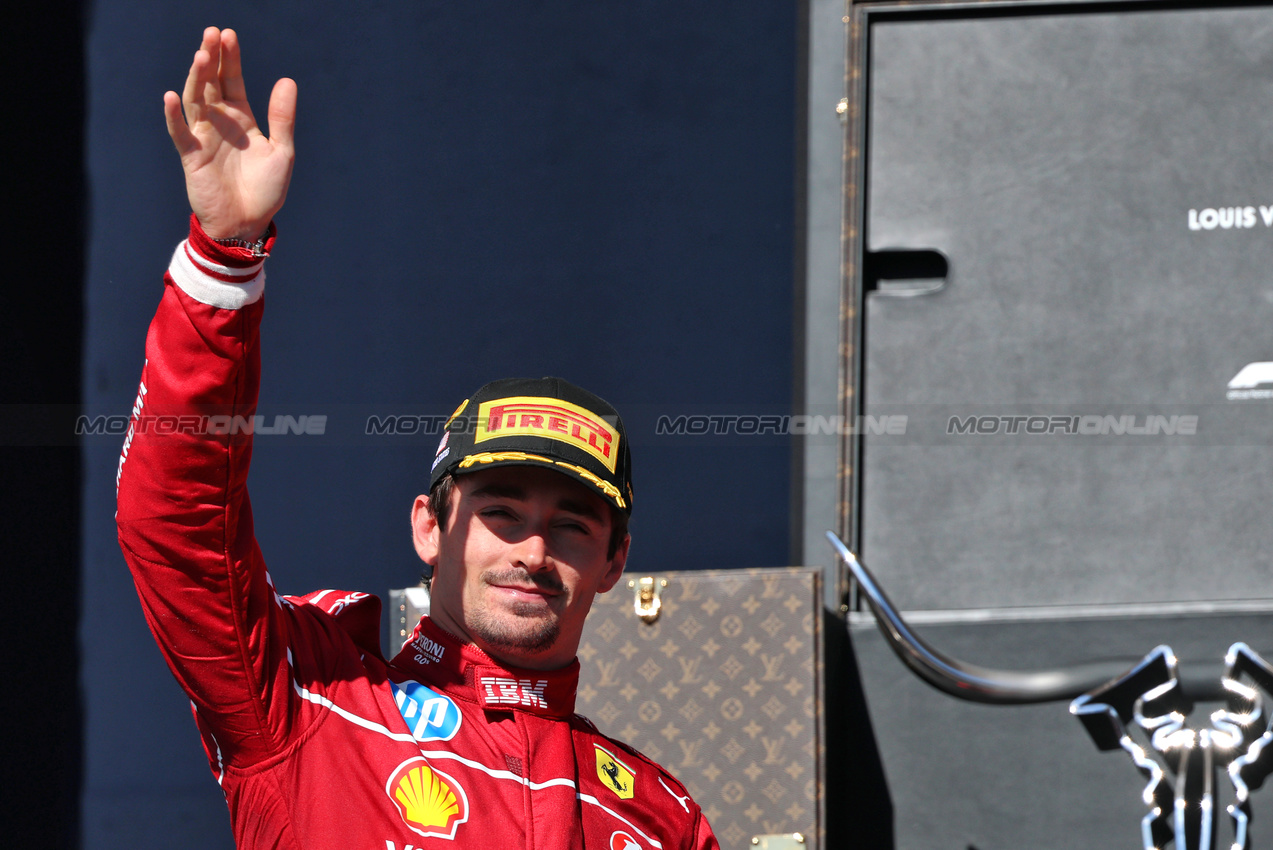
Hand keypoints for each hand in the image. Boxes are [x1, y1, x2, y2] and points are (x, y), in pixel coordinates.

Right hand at [163, 27, 296, 240]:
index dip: (230, 59)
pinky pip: (179, 133)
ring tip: (201, 56)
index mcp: (242, 118)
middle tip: (212, 33)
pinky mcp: (191, 156)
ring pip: (195, 101)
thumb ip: (282, 118)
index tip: (228, 34)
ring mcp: (203, 137)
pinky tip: (172, 96)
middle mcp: (220, 122)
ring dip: (196, 78)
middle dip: (211, 58)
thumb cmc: (266, 190)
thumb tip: (287, 80)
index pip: (232, 81)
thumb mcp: (281, 151)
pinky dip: (174, 116)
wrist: (247, 224)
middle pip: (211, 84)